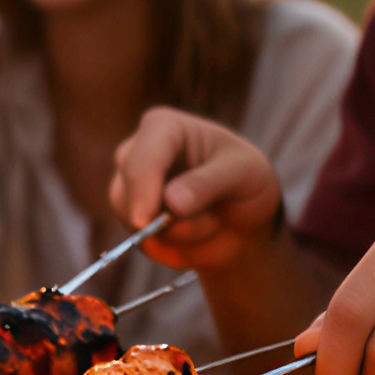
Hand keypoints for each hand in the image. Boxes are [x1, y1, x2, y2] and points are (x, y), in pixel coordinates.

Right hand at [109, 107, 282, 272]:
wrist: (243, 218)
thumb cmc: (246, 180)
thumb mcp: (244, 173)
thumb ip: (209, 183)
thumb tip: (171, 202)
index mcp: (163, 128)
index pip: (142, 157)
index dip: (141, 189)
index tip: (145, 221)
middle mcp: (136, 153)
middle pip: (128, 190)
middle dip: (168, 217)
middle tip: (212, 223)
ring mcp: (129, 187)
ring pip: (131, 219)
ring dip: (177, 234)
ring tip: (211, 222)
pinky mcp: (130, 219)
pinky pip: (140, 241)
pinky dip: (170, 246)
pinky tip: (195, 234)